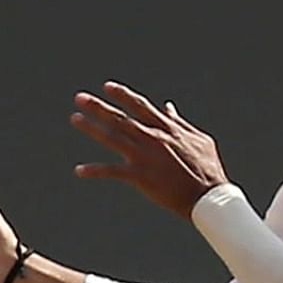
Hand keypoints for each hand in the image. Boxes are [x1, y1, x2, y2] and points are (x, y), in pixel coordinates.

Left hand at [72, 81, 228, 218]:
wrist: (208, 195)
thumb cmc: (208, 168)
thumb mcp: (199, 139)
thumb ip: (180, 122)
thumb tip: (168, 107)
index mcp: (167, 128)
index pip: (140, 106)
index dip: (122, 95)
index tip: (107, 87)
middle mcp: (152, 138)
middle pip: (120, 118)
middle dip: (98, 106)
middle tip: (80, 97)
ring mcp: (144, 156)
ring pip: (112, 138)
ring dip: (91, 128)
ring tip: (75, 118)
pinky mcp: (139, 176)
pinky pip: (112, 171)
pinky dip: (95, 170)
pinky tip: (79, 170)